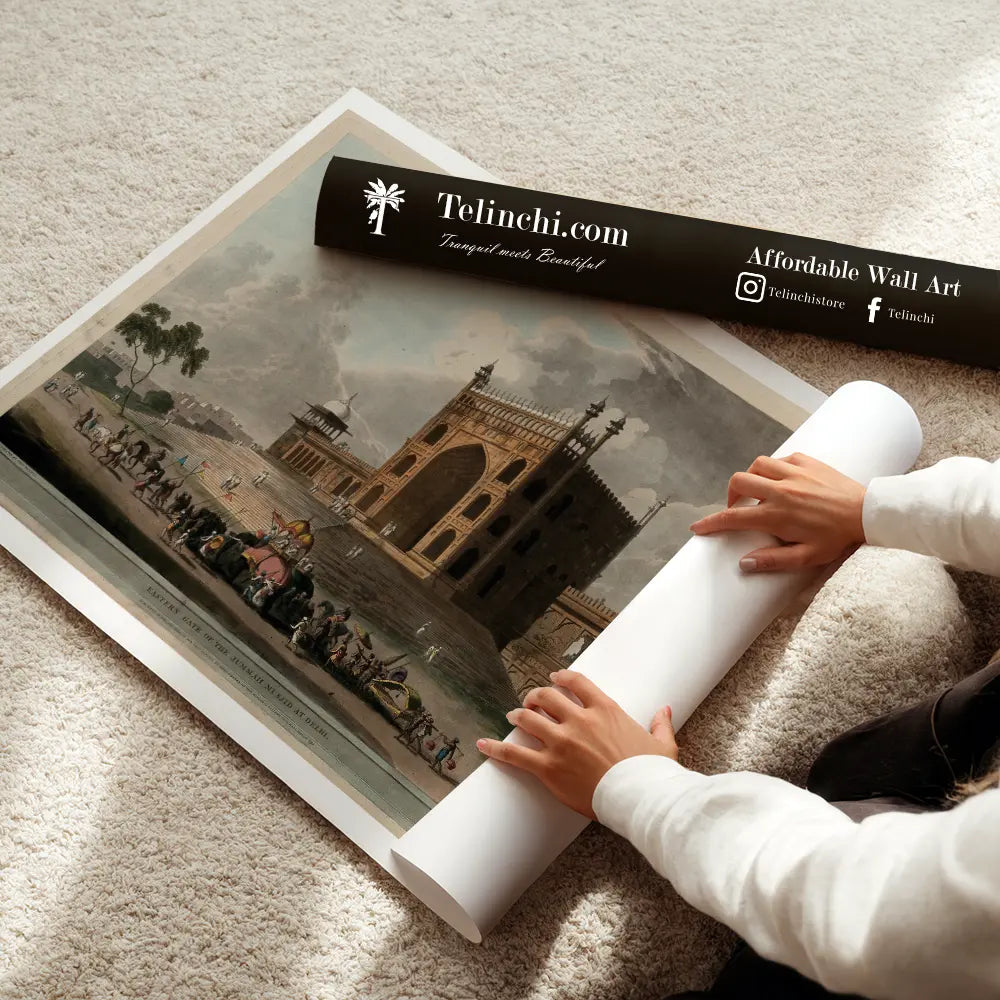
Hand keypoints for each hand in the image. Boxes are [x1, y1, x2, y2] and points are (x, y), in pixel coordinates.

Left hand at [476, 669, 677, 819]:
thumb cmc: (652, 773)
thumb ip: (660, 724)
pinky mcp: (549, 767)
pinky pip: (516, 755)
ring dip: (518, 716)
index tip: (554, 678)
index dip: (561, 678)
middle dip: (536, 697)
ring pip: (529, 719)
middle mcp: (579, 720)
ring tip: (512, 716)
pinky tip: (483, 744)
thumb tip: (665, 710)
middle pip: (547, 697)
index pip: (576, 682)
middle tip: (531, 701)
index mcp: (605, 710)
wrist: (640, 798)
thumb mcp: (662, 745)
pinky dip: (496, 748)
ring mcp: (561, 742)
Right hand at [689, 452, 865, 572]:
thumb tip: (743, 563)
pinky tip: (781, 480)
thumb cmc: (838, 538)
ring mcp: (793, 472)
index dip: (711, 523)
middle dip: (730, 495)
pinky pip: (780, 459)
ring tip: (757, 491)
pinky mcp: (807, 461)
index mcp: (777, 515)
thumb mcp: (807, 557)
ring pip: (756, 465)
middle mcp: (780, 490)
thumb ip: (773, 560)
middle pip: (739, 482)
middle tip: (737, 508)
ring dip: (751, 477)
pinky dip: (774, 468)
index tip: (698, 527)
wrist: (868, 513)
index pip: (733, 518)